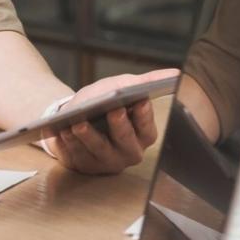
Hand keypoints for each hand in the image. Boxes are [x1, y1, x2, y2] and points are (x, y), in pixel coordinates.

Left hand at [40, 69, 178, 175]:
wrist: (73, 114)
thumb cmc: (104, 101)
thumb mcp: (123, 86)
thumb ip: (148, 82)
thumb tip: (177, 73)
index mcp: (143, 135)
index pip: (147, 128)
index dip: (144, 116)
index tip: (141, 101)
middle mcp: (128, 153)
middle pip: (125, 142)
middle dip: (120, 126)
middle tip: (114, 110)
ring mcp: (105, 162)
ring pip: (98, 150)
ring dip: (88, 136)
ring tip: (77, 123)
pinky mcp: (84, 166)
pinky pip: (76, 156)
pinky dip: (69, 144)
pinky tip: (62, 132)